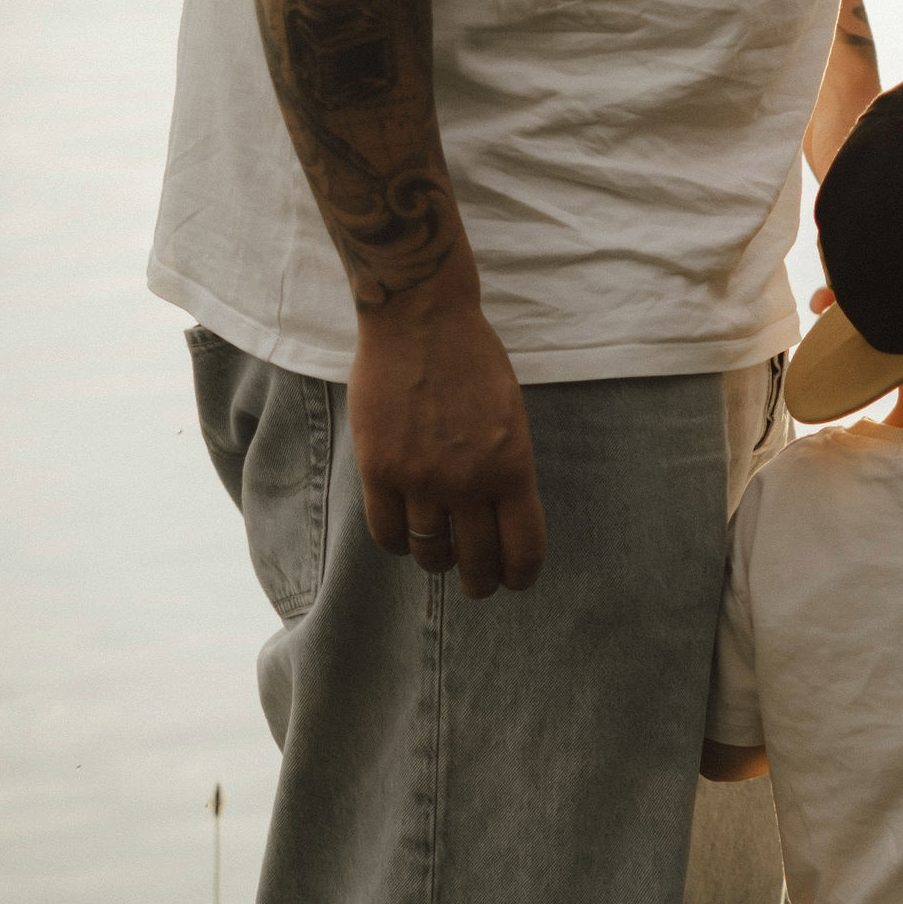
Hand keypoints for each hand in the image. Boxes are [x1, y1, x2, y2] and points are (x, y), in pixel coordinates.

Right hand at [349, 270, 548, 597]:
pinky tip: (405, 535)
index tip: (514, 582)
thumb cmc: (473, 363)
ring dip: (436, 562)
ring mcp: (421, 477)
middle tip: (476, 583)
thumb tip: (500, 521)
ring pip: (429, 553)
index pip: (523, 550)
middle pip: (477, 563)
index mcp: (513, 467)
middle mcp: (469, 481)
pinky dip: (398, 543)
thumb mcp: (511, 417)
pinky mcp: (379, 469)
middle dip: (480, 582)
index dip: (519, 576)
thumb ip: (507, 470)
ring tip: (438, 556)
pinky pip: (387, 533)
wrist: (421, 320)